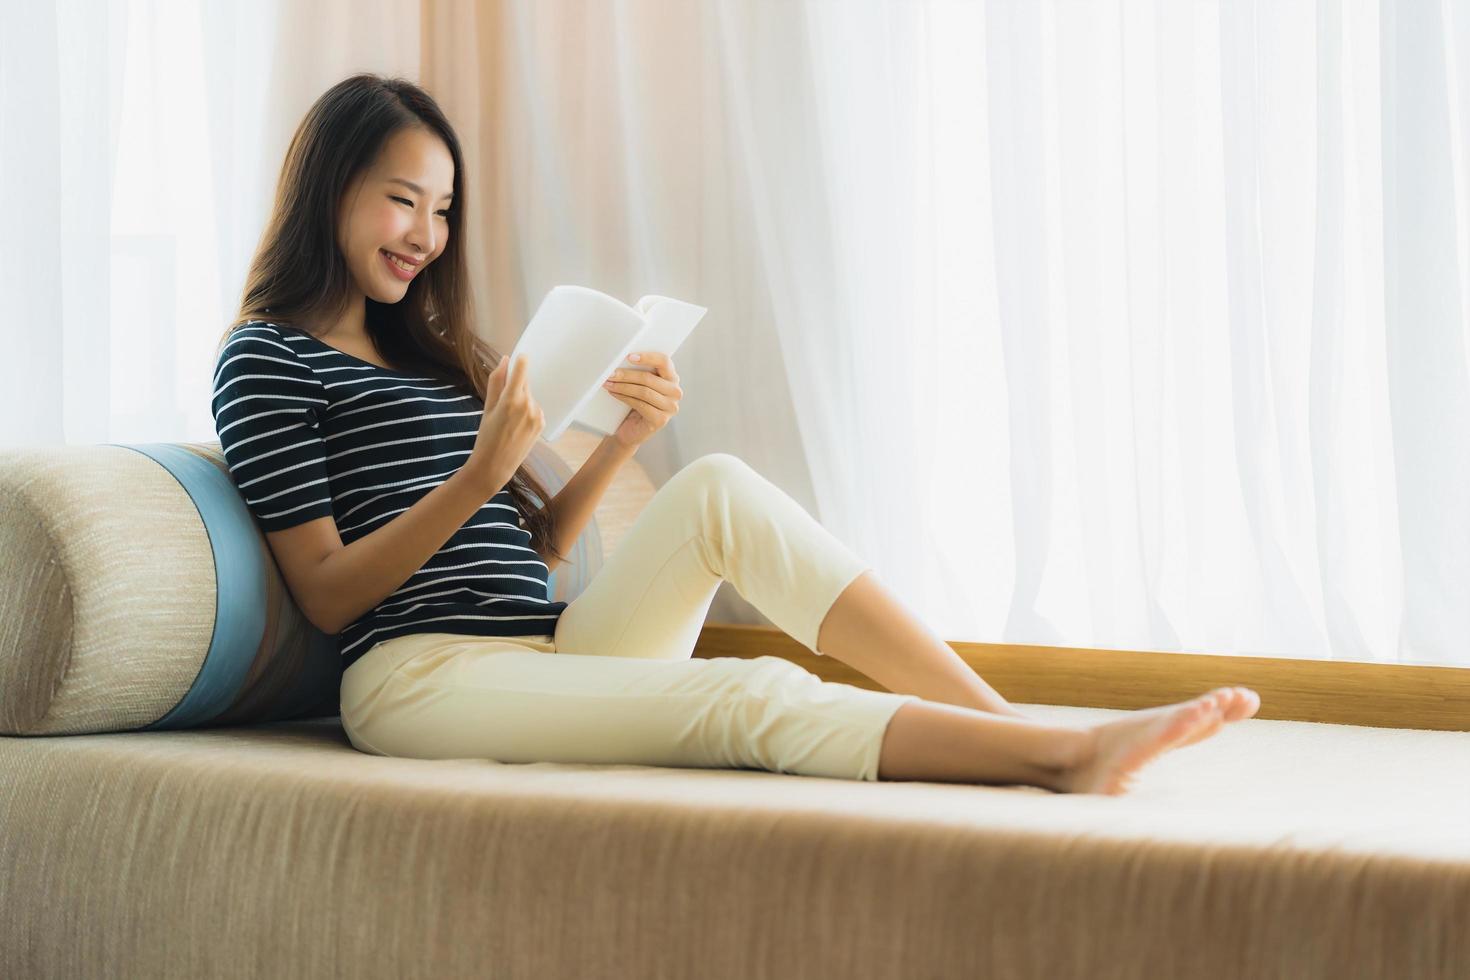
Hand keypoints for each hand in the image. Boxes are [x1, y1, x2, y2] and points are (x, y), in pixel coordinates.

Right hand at [467, 354, 544, 492]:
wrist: (496, 465)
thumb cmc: (486, 436)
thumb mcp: (487, 407)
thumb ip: (496, 381)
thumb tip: (505, 360)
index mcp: (511, 399)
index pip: (522, 369)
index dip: (521, 360)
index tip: (519, 356)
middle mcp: (528, 405)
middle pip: (524, 383)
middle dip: (514, 387)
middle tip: (501, 406)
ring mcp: (537, 415)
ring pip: (529, 396)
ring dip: (521, 401)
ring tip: (509, 420)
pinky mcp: (542, 423)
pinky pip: (534, 409)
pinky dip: (527, 412)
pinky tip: (517, 426)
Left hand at [602, 352, 681, 449]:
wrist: (630, 430)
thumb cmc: (635, 403)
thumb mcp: (639, 384)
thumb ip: (639, 372)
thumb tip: (621, 360)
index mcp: (672, 378)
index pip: (664, 361)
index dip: (647, 357)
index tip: (629, 356)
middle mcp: (675, 392)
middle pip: (649, 378)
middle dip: (626, 375)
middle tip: (610, 373)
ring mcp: (670, 407)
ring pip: (644, 391)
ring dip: (623, 386)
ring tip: (608, 383)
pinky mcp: (661, 420)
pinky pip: (641, 405)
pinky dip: (625, 398)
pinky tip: (614, 393)